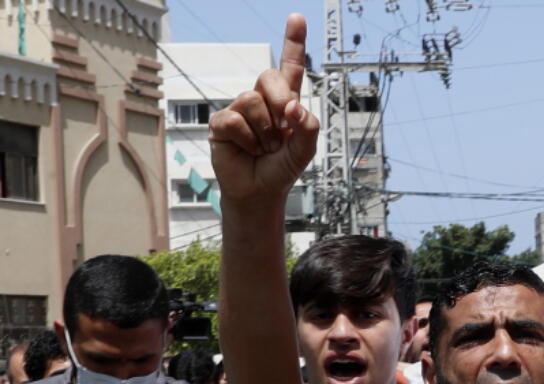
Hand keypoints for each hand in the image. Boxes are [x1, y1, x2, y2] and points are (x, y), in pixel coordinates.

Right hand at [208, 14, 318, 203]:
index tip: (296, 18)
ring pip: (252, 101)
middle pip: (270, 77)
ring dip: (265, 131)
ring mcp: (239, 109)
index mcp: (285, 101)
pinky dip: (247, 140)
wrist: (260, 192)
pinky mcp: (221, 123)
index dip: (293, 42)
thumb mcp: (305, 149)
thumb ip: (308, 127)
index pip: (290, 67)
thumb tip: (293, 107)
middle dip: (281, 101)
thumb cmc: (282, 168)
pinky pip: (234, 120)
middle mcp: (261, 99)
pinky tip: (247, 150)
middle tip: (282, 131)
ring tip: (264, 148)